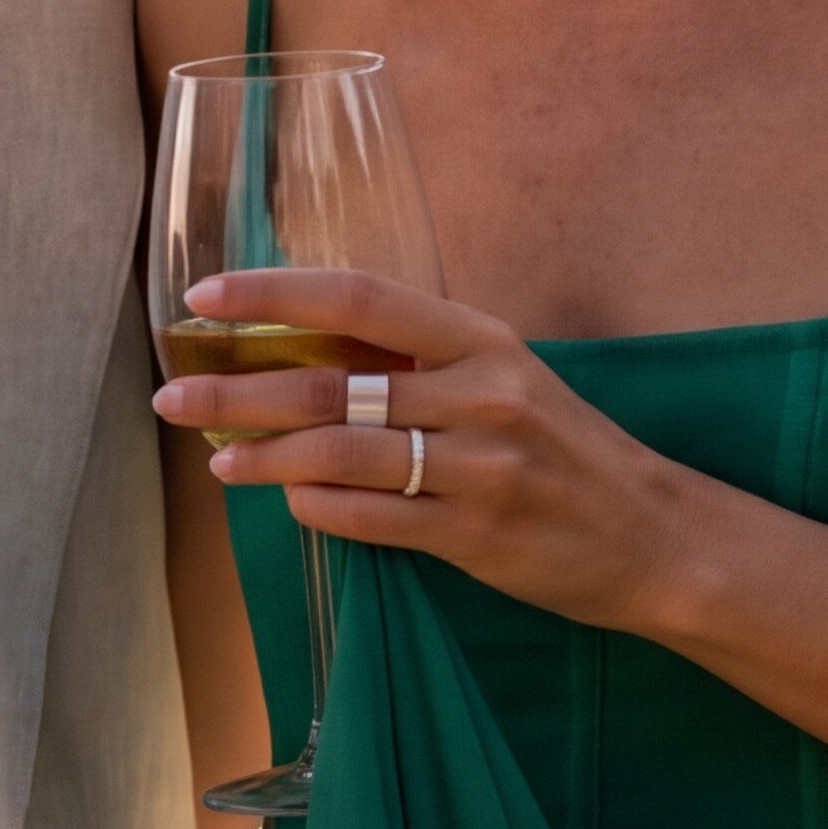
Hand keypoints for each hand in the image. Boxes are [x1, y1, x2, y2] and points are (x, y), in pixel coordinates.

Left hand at [155, 267, 682, 635]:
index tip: (206, 296)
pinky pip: (369, 517)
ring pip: (338, 453)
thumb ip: (417, 363)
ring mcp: (480, 466)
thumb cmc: (562, 450)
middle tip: (173, 396)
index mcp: (480, 338)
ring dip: (261, 456)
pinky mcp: (476, 535)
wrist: (654, 534)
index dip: (272, 293)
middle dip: (236, 389)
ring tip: (217, 460)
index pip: (356, 298)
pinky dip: (317, 507)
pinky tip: (291, 501)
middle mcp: (480, 392)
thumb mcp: (502, 379)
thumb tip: (304, 349)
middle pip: (329, 383)